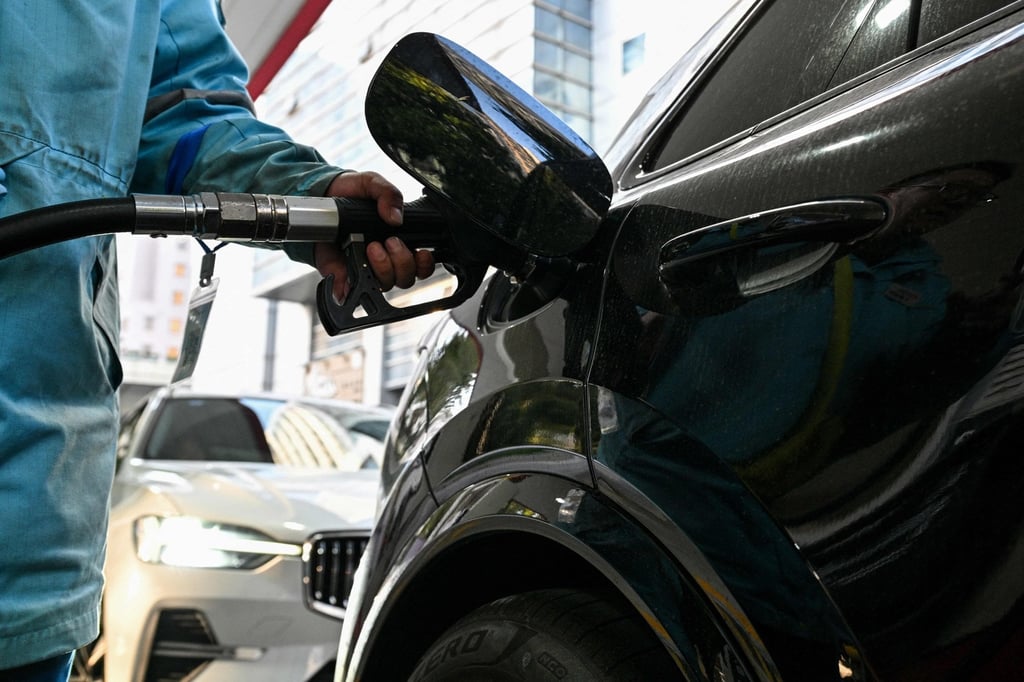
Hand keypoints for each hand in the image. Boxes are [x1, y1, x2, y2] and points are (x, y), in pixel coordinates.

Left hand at [315, 171, 434, 300]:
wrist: (321, 196)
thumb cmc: (352, 192)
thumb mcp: (372, 184)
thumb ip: (388, 194)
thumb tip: (396, 218)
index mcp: (400, 240)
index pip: (420, 264)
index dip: (424, 264)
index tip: (420, 252)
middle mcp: (386, 258)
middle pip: (405, 278)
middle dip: (402, 262)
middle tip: (389, 241)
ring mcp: (365, 268)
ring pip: (385, 285)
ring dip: (382, 268)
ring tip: (370, 247)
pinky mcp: (344, 275)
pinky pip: (353, 291)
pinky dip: (353, 287)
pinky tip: (350, 270)